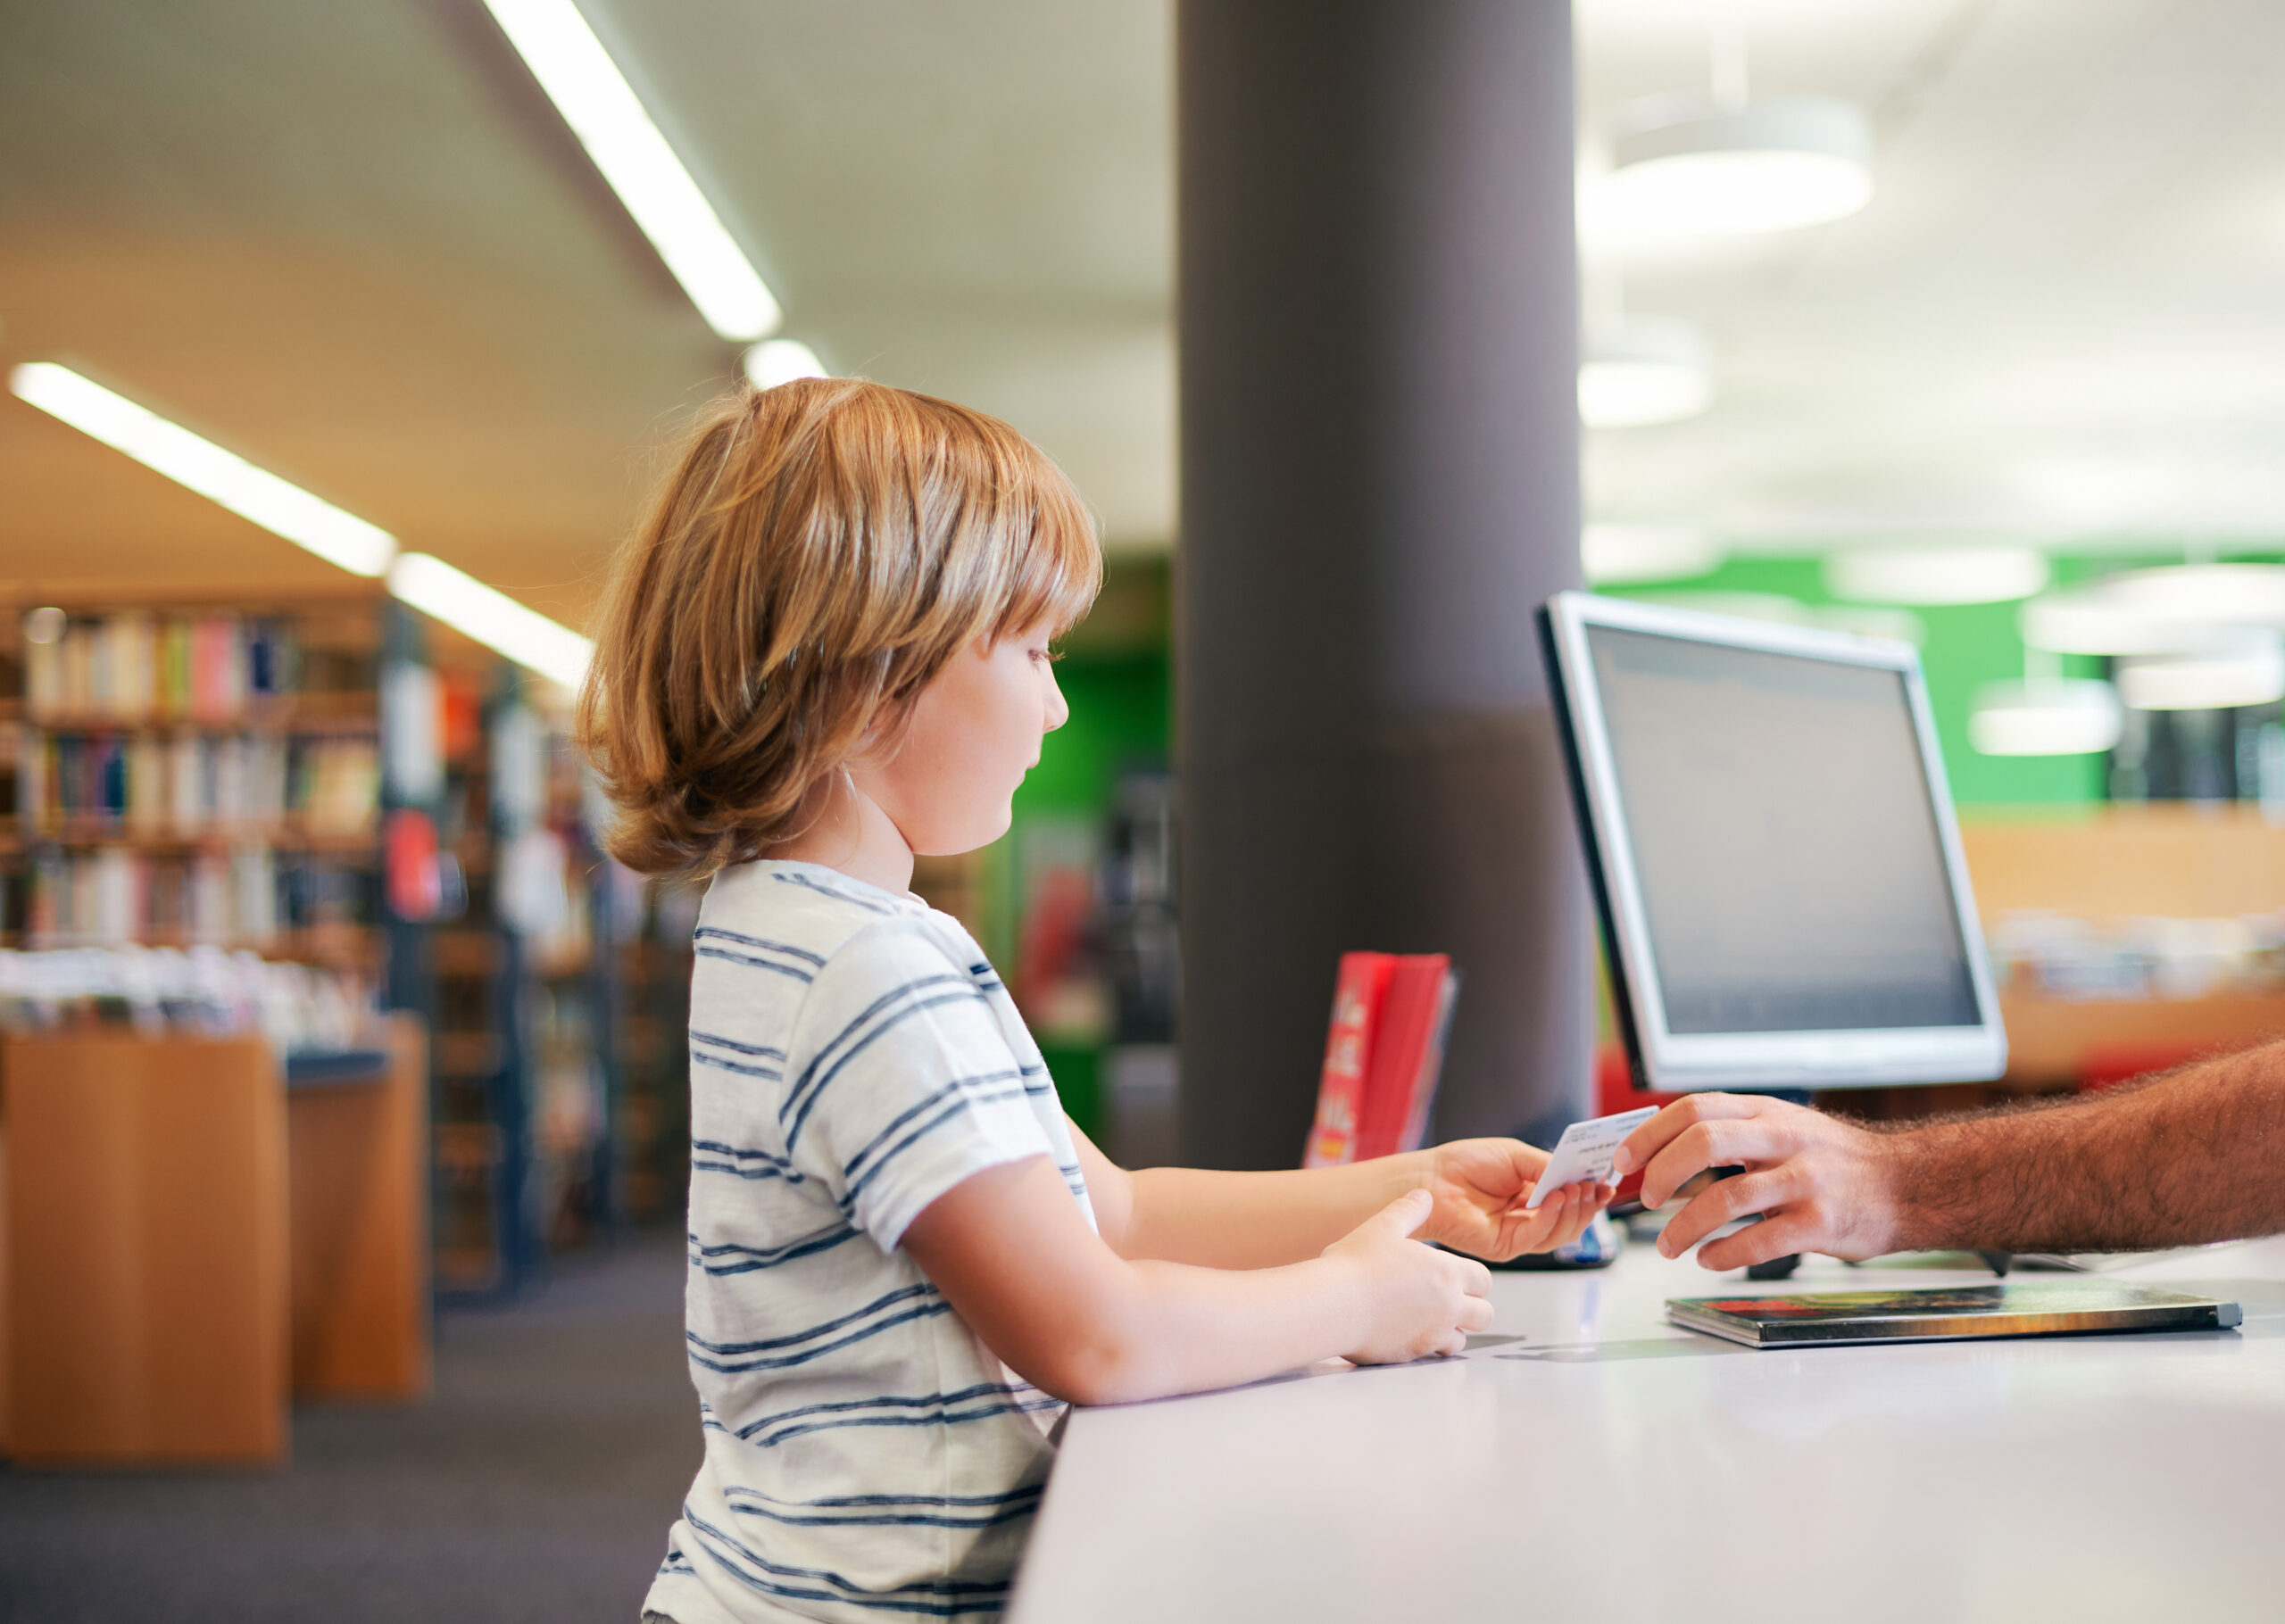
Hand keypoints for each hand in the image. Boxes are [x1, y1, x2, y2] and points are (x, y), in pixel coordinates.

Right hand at [1322, 1189, 1494, 1361]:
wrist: (1335, 1304)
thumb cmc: (1356, 1264)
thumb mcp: (1383, 1226)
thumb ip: (1408, 1210)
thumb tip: (1423, 1195)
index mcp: (1447, 1272)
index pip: (1484, 1279)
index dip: (1473, 1279)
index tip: (1456, 1276)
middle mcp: (1448, 1305)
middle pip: (1484, 1314)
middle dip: (1473, 1309)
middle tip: (1449, 1301)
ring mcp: (1433, 1333)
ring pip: (1462, 1340)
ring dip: (1452, 1331)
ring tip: (1428, 1320)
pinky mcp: (1414, 1353)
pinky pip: (1435, 1356)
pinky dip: (1428, 1347)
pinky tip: (1408, 1333)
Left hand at [1415, 1137, 1612, 1261]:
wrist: (1432, 1179)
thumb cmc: (1467, 1164)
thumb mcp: (1516, 1157)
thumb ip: (1547, 1167)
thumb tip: (1577, 1176)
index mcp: (1533, 1196)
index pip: (1571, 1201)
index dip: (1591, 1194)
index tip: (1607, 1181)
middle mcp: (1529, 1218)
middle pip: (1571, 1221)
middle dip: (1587, 1204)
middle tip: (1594, 1186)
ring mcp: (1519, 1235)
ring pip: (1560, 1234)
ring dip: (1573, 1211)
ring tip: (1575, 1189)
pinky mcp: (1506, 1246)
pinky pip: (1537, 1237)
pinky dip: (1551, 1218)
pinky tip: (1553, 1199)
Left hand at [1609, 1094, 1905, 1269]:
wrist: (1906, 1186)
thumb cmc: (1835, 1161)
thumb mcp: (1785, 1126)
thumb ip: (1733, 1131)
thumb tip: (1662, 1150)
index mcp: (1766, 1112)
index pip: (1694, 1108)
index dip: (1652, 1133)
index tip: (1625, 1159)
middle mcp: (1784, 1139)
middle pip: (1704, 1142)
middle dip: (1662, 1173)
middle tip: (1644, 1200)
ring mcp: (1804, 1180)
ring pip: (1726, 1198)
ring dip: (1684, 1226)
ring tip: (1669, 1245)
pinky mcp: (1820, 1222)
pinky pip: (1760, 1240)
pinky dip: (1724, 1255)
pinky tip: (1709, 1260)